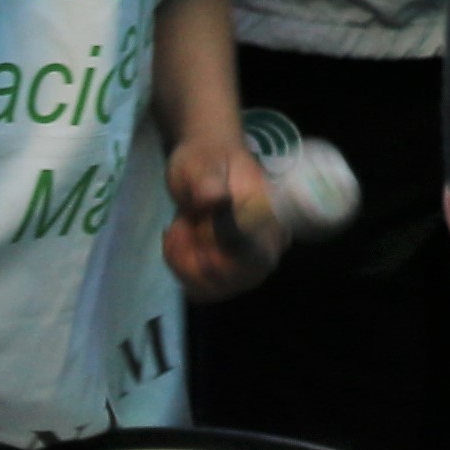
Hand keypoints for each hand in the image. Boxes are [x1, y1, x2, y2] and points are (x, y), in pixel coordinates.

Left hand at [161, 126, 284, 301]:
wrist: (204, 164)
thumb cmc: (206, 159)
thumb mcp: (200, 163)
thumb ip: (206, 181)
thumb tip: (213, 199)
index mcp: (270, 218)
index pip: (255, 255)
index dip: (221, 252)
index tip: (199, 226)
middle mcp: (267, 248)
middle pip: (231, 278)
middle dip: (194, 256)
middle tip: (181, 223)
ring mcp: (248, 266)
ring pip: (212, 288)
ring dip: (183, 261)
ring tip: (180, 228)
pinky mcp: (228, 275)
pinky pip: (202, 290)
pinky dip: (181, 270)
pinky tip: (180, 243)